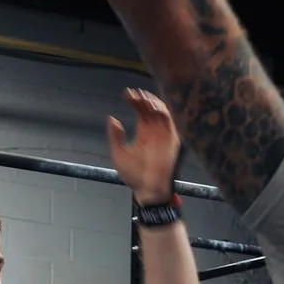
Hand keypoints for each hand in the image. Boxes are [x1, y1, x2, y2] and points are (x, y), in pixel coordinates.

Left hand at [107, 88, 180, 204]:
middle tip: (134, 94)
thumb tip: (112, 119)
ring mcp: (163, 133)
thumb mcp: (119, 154)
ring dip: (152, 101)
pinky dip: (161, 110)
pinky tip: (151, 106)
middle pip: (151, 107)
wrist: (147, 189)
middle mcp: (154, 130)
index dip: (135, 100)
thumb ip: (115, 137)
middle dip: (143, 98)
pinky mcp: (171, 138)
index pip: (141, 110)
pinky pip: (169, 120)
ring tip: (142, 98)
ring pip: (161, 110)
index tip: (127, 93)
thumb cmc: (133, 176)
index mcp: (143, 132)